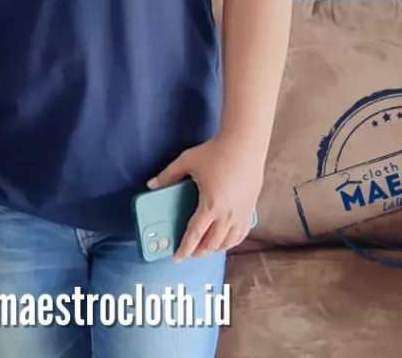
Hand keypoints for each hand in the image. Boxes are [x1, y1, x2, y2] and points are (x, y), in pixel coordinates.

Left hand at [147, 133, 262, 261]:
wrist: (244, 144)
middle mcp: (227, 214)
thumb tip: (151, 184)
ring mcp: (241, 213)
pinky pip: (242, 233)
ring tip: (205, 248)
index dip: (184, 249)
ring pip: (228, 242)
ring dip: (215, 248)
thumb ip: (168, 175)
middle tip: (189, 252)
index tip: (177, 258)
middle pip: (211, 244)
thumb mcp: (187, 161)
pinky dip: (232, 241)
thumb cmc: (216, 152)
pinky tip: (227, 239)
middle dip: (198, 251)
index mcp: (210, 205)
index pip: (194, 235)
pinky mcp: (250, 208)